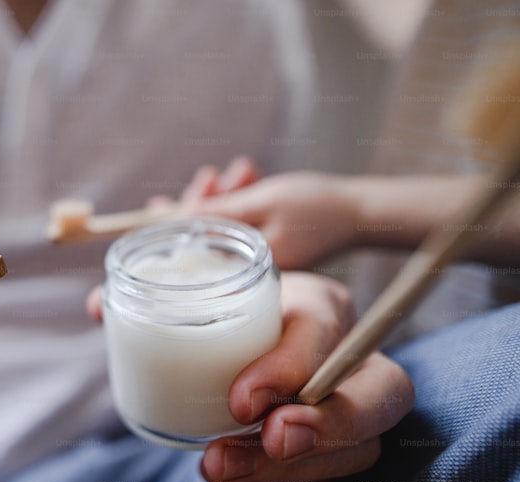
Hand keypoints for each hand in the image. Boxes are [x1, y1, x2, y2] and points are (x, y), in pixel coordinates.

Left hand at [87, 272, 413, 481]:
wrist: (245, 359)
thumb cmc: (224, 323)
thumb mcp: (199, 301)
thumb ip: (153, 300)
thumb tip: (95, 305)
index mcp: (318, 305)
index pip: (326, 327)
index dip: (289, 366)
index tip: (239, 401)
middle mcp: (351, 356)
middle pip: (380, 393)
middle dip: (326, 426)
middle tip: (265, 439)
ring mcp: (355, 408)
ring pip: (361, 448)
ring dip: (290, 468)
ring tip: (221, 466)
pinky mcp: (343, 452)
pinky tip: (234, 480)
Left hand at [187, 167, 358, 269]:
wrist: (363, 211)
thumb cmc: (318, 207)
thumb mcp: (263, 203)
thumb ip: (221, 210)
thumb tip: (181, 216)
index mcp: (245, 268)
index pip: (194, 247)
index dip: (175, 224)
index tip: (157, 202)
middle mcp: (249, 271)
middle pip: (206, 236)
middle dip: (204, 202)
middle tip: (210, 177)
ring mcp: (259, 259)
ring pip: (226, 226)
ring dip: (227, 196)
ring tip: (243, 171)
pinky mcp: (269, 247)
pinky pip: (244, 225)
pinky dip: (243, 202)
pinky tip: (249, 178)